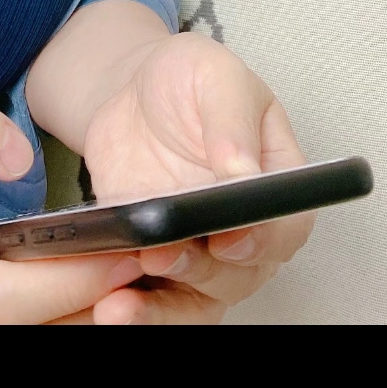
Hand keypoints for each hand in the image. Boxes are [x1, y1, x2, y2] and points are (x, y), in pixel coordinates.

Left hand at [47, 33, 314, 324]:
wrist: (133, 94)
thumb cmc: (186, 80)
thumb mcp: (214, 77)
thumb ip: (232, 123)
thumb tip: (244, 173)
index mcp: (275, 182)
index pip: (285, 228)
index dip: (263, 241)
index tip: (228, 240)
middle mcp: (244, 227)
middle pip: (240, 275)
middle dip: (200, 274)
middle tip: (159, 257)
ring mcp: (199, 249)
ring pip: (195, 299)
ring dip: (160, 310)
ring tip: (120, 304)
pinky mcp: (154, 258)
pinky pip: (150, 297)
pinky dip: (131, 307)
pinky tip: (101, 302)